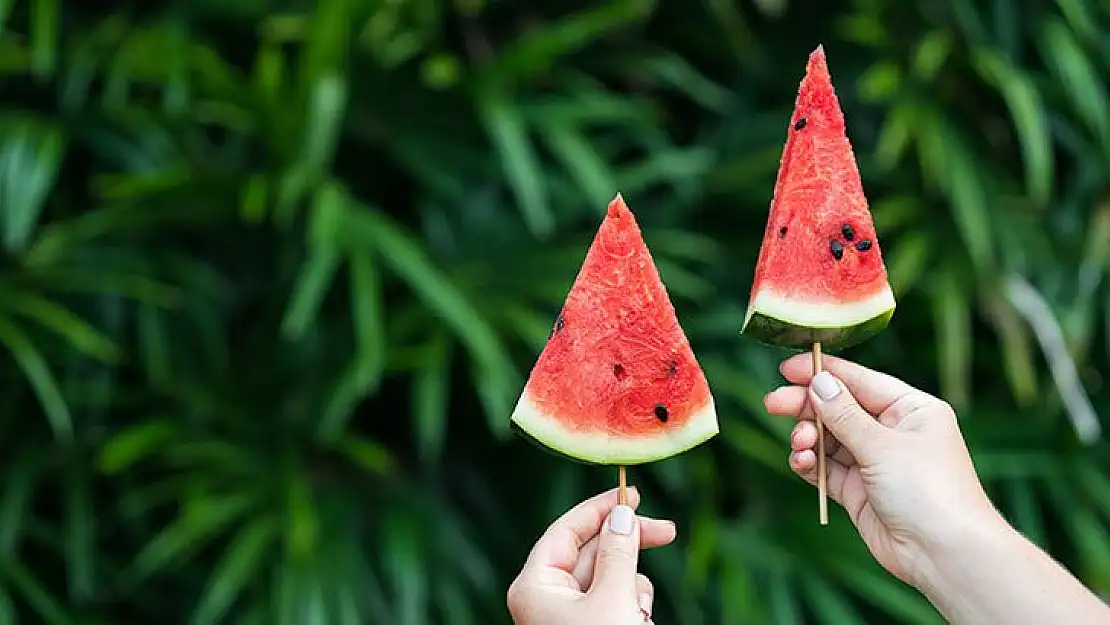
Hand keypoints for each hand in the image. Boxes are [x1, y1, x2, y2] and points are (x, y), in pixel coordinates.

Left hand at [506, 487, 675, 624]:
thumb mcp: (612, 599)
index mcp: (535, 586)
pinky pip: (619, 602)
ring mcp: (570, 618)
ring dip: (634, 588)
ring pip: (611, 578)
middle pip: (592, 551)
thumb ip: (618, 551)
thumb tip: (622, 513)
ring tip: (638, 616)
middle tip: (668, 530)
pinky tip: (640, 623)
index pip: (566, 531)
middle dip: (628, 548)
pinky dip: (635, 607)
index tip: (633, 492)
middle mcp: (548, 598)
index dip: (599, 508)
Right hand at [763, 354, 1003, 586]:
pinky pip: (826, 468)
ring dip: (807, 438)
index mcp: (910, 409)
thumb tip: (818, 382)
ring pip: (828, 439)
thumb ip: (844, 414)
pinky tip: (802, 462)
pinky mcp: (859, 490)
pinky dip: (810, 463)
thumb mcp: (883, 445)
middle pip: (838, 409)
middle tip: (773, 404)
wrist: (944, 555)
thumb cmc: (929, 492)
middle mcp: (892, 432)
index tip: (787, 369)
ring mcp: (874, 461)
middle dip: (806, 407)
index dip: (823, 373)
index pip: (860, 381)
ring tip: (800, 445)